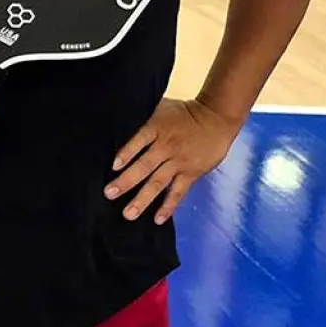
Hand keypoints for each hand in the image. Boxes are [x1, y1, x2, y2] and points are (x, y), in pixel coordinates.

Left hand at [106, 96, 241, 221]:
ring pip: (158, 183)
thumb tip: (119, 124)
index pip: (138, 141)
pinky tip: (158, 219)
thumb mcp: (161, 108)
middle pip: (144, 166)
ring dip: (143, 199)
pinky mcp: (191, 173)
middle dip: (126, 181)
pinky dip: (168, 206)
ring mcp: (179, 162)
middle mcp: (166, 147)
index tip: (113, 166)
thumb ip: (143, 120)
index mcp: (156, 128)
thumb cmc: (184, 113)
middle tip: (109, 194)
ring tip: (129, 213)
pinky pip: (178, 192)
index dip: (126, 153)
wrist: (216, 118)